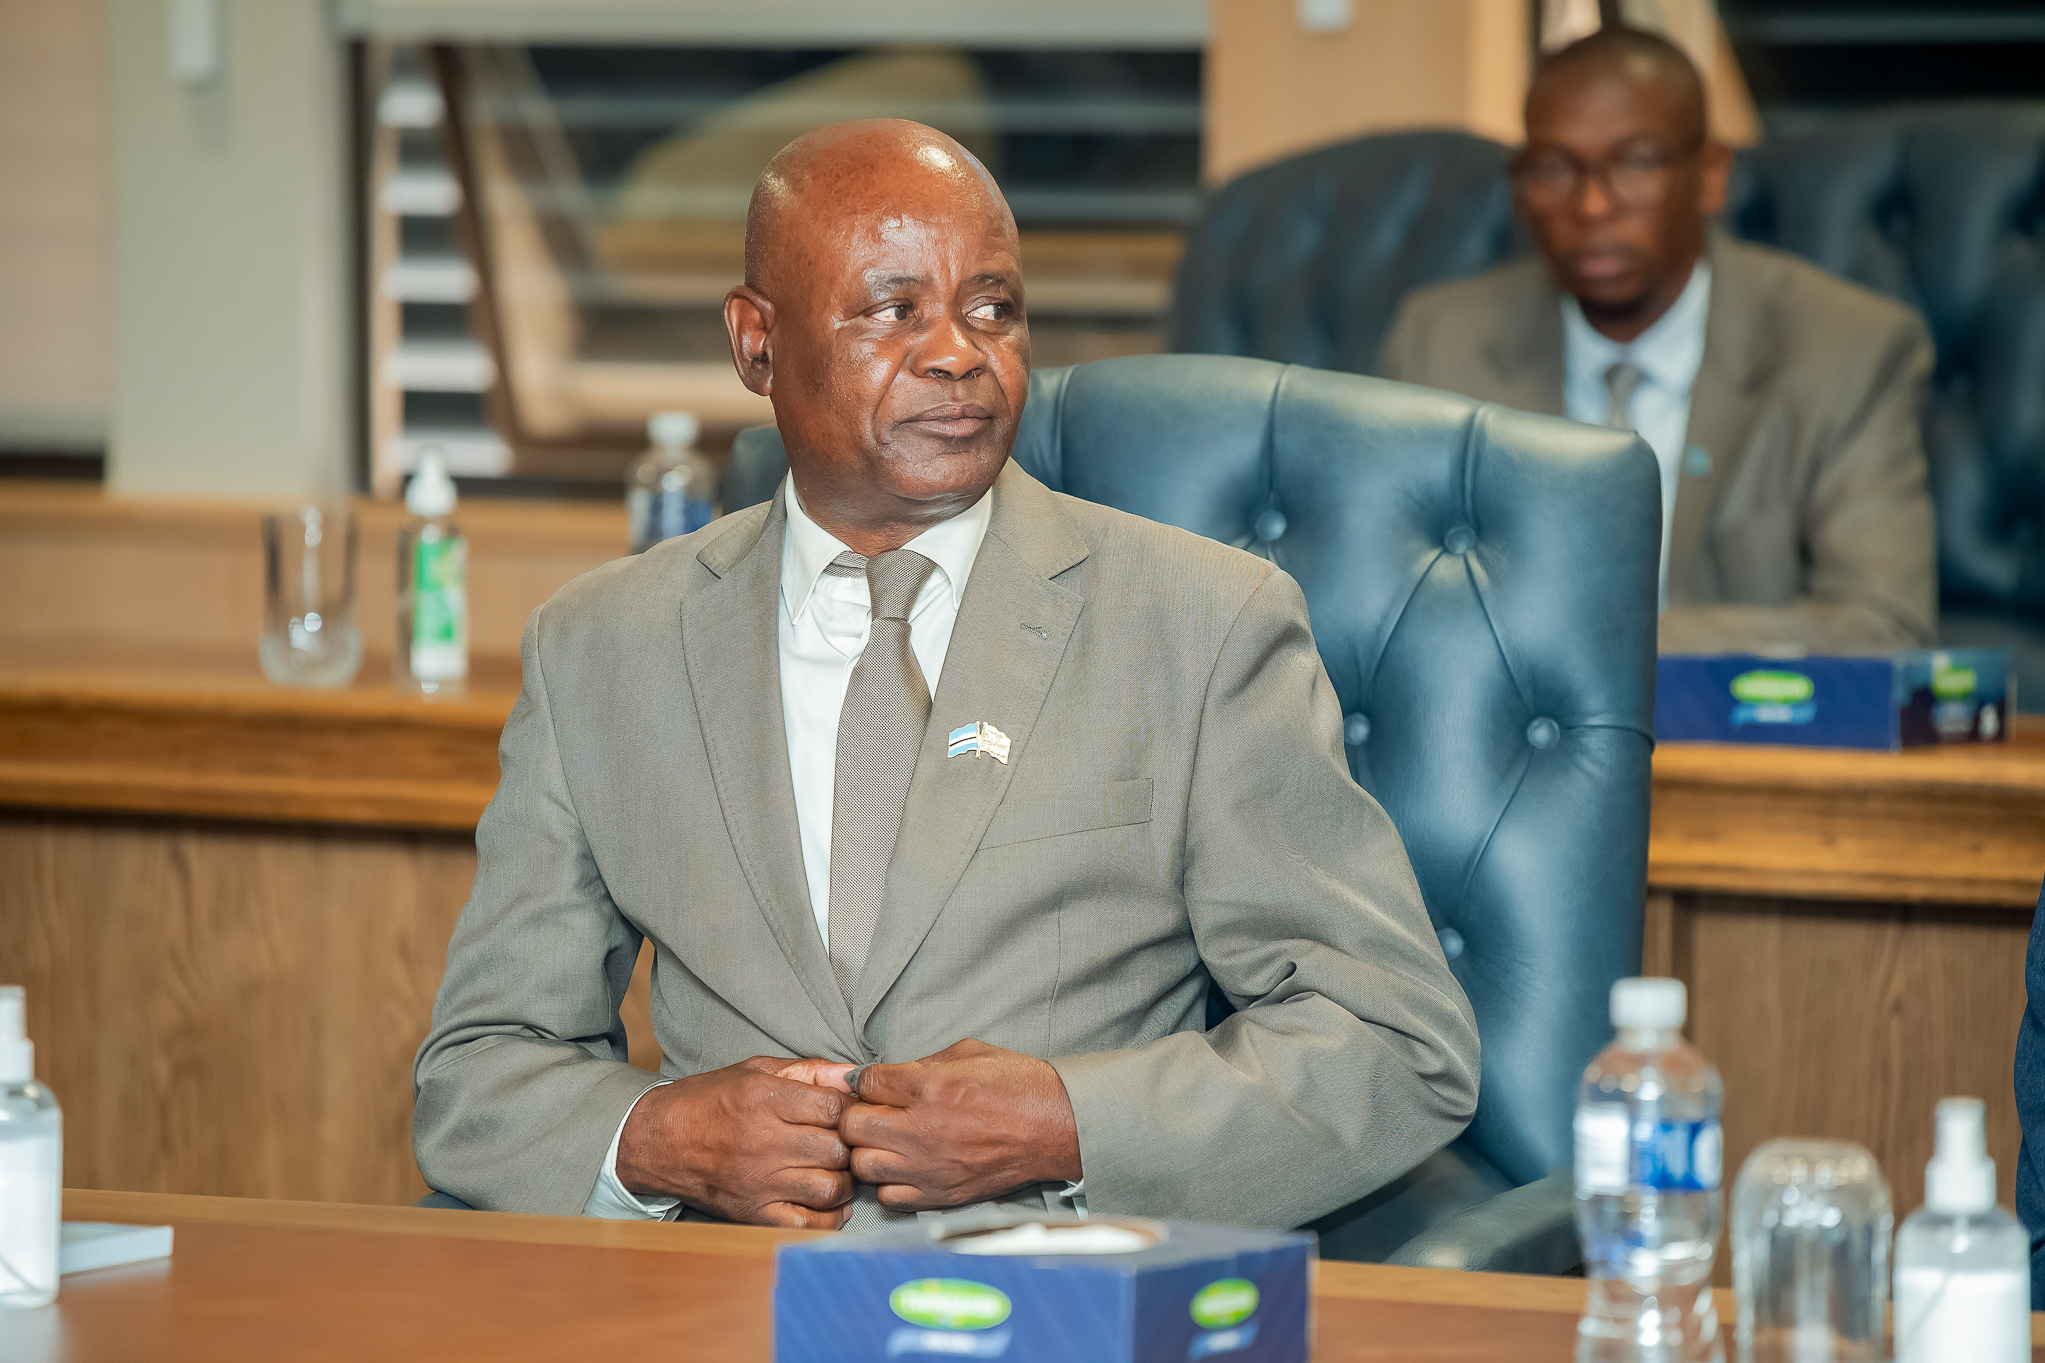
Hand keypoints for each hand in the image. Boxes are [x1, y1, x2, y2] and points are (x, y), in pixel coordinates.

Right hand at [617, 1056, 855, 1227]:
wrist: (658, 1141)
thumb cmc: (709, 1101)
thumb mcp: (756, 1071)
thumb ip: (810, 1071)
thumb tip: (855, 1076)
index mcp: (764, 1099)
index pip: (835, 1108)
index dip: (850, 1110)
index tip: (845, 1113)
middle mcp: (763, 1142)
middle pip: (837, 1148)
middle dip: (848, 1144)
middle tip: (843, 1142)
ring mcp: (758, 1182)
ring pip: (830, 1188)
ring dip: (842, 1180)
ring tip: (833, 1169)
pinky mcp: (752, 1213)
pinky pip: (807, 1225)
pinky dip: (829, 1218)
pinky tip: (828, 1202)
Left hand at [839, 1039, 1080, 1210]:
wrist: (1054, 1127)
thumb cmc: (1018, 1086)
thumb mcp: (969, 1052)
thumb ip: (921, 1063)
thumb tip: (888, 1075)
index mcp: (928, 1086)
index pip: (864, 1082)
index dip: (864, 1081)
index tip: (872, 1085)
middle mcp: (921, 1129)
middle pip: (852, 1126)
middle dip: (858, 1115)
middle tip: (876, 1113)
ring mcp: (928, 1167)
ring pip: (862, 1165)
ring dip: (870, 1151)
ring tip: (889, 1143)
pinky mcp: (940, 1195)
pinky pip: (889, 1198)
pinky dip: (890, 1184)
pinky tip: (906, 1168)